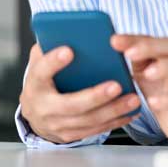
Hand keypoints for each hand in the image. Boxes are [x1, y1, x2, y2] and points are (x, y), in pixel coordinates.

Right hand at [19, 43, 140, 143]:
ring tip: (133, 99)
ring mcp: (57, 125)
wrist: (34, 113)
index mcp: (35, 84)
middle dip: (95, 96)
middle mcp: (43, 107)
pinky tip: (130, 112)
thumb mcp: (40, 61)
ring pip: (88, 120)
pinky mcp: (70, 135)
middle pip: (71, 104)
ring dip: (113, 110)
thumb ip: (51, 47)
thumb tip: (70, 30)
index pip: (42, 71)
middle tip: (117, 85)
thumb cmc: (43, 81)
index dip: (54, 62)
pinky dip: (115, 121)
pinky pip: (95, 130)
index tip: (69, 50)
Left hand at [111, 34, 167, 144]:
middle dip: (150, 47)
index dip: (133, 39)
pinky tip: (152, 102)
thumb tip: (108, 45)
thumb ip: (132, 56)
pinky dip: (167, 100)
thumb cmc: (160, 87)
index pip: (151, 38)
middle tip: (129, 53)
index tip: (114, 41)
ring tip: (147, 73)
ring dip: (165, 68)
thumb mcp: (143, 69)